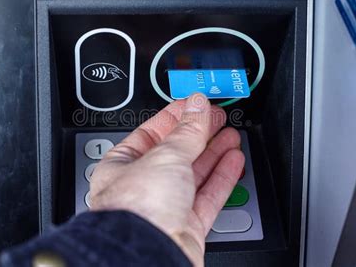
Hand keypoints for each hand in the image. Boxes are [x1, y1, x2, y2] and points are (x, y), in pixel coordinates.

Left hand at [89, 93, 244, 265]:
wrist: (147, 256)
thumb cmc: (136, 210)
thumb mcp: (165, 156)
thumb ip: (186, 132)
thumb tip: (197, 107)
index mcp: (122, 166)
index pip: (151, 132)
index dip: (175, 116)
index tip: (195, 104)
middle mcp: (142, 187)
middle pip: (175, 153)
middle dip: (199, 133)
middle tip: (217, 117)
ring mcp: (165, 207)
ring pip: (194, 174)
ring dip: (214, 152)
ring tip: (230, 134)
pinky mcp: (186, 226)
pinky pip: (208, 196)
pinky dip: (222, 177)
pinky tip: (233, 160)